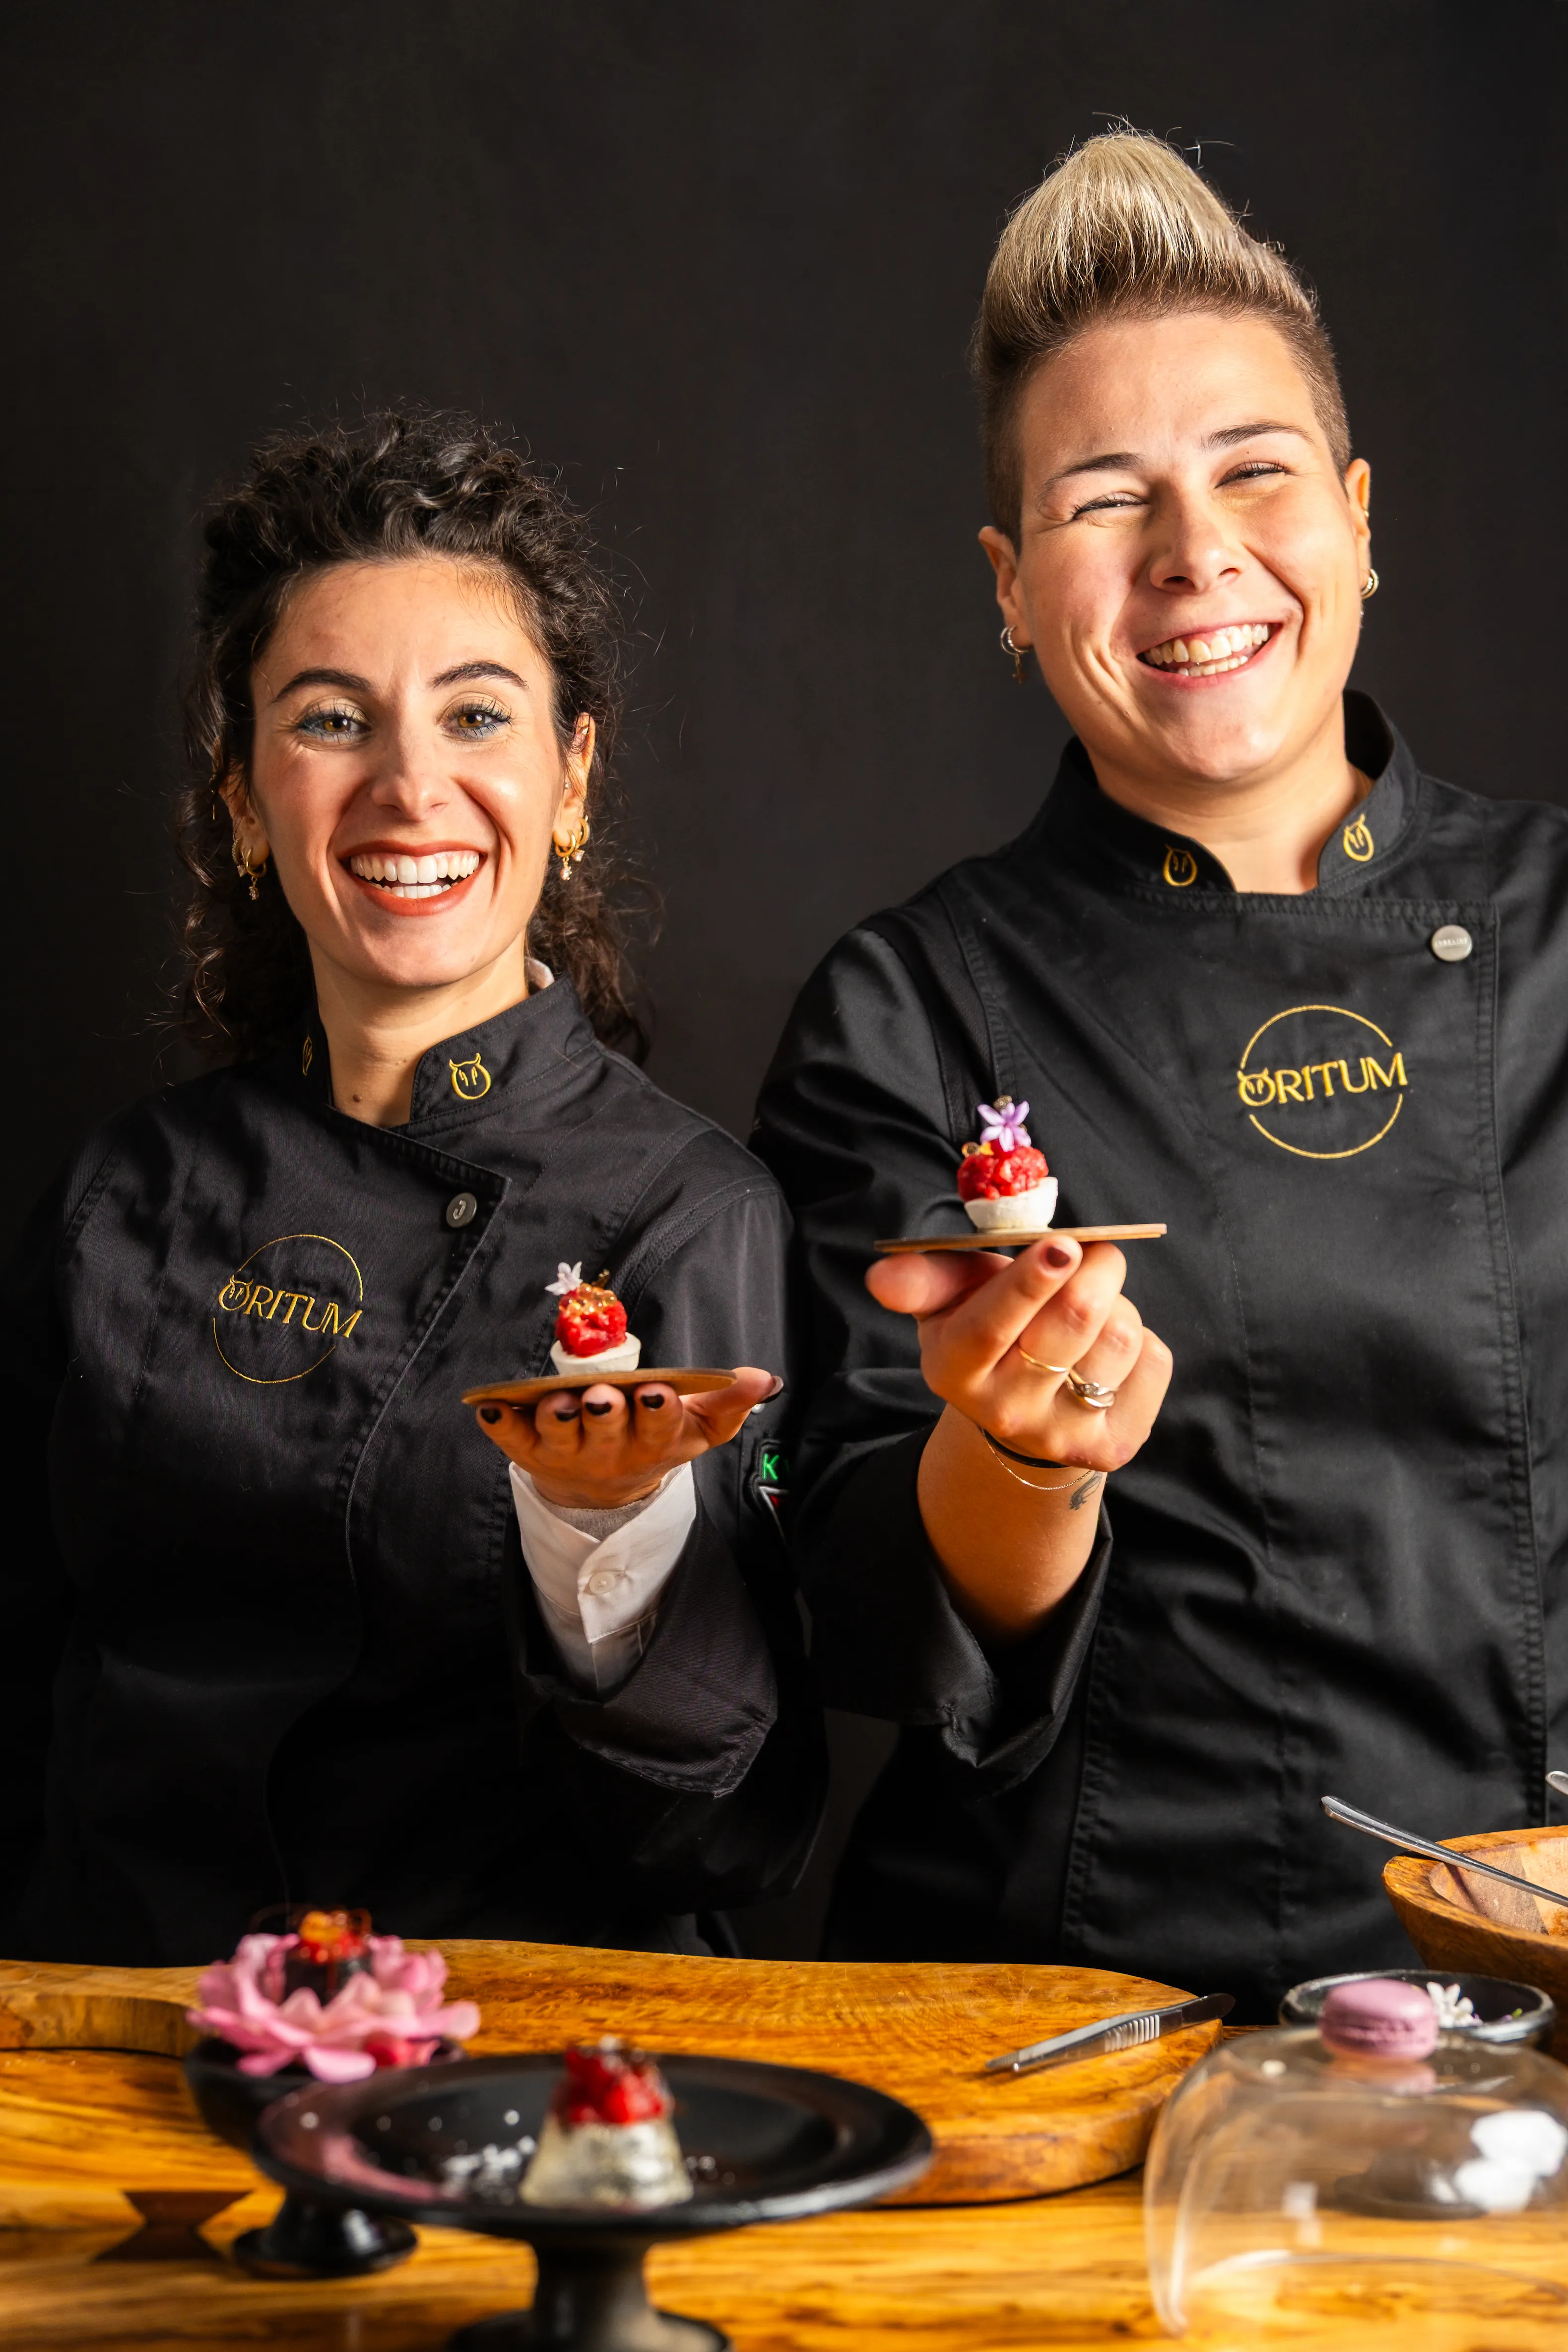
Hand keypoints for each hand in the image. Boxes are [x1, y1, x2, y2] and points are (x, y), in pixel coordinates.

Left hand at [474, 1368, 781, 1509]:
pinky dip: (497, 1423)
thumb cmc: (653, 1441)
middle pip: (606, 1432)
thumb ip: (730, 1403)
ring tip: (554, 1402)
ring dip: (556, 1418)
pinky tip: (487, 1405)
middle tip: (603, 1397)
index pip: (658, 1428)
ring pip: (559, 1436)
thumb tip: (763, 1378)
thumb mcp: (696, 1428)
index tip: (658, 1392)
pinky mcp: (529, 1450)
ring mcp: (567, 1452)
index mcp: (651, 1441)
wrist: (603, 1488)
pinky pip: (509, 1439)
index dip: (657, 1411)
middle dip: (605, 1414)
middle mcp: (608, 1451)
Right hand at [865, 1239, 1170, 1638]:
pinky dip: (1143, 1342)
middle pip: (1073, 1322)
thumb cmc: (987, 1333)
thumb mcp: (947, 1304)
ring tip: (1094, 1306)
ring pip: (1120, 1337)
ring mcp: (1061, 1434)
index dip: (1029, 1282)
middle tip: (1091, 1251)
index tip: (1063, 1244)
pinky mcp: (1112, 1446)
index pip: (991, 1325)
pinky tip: (1110, 1351)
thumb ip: (922, 1280)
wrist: (1020, 1416)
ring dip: (1118, 1303)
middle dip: (1095, 1269)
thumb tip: (880, 1276)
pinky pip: (1153, 1363)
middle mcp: (1005, 1411)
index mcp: (955, 1369)